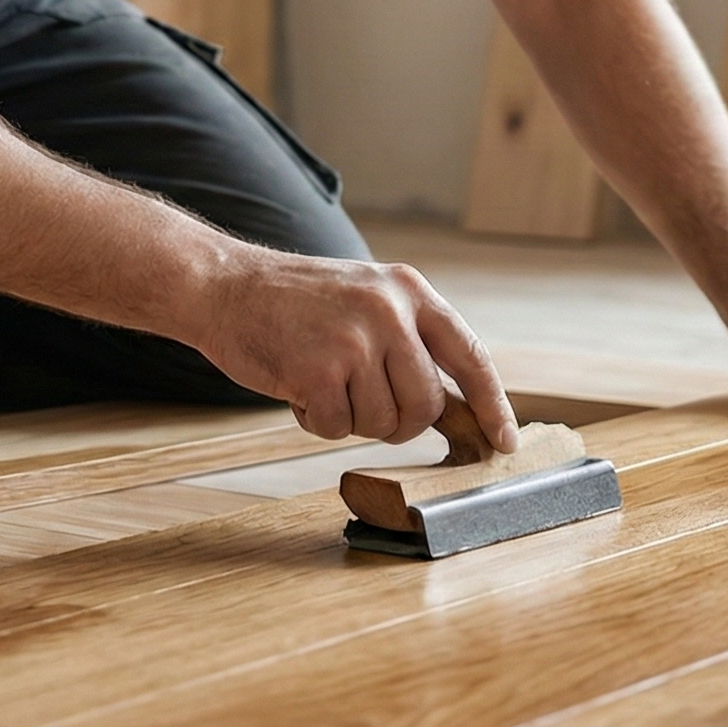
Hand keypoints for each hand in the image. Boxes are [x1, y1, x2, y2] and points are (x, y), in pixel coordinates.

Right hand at [182, 250, 517, 451]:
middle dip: (397, 421)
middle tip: (359, 402)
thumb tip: (458, 407)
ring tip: (319, 378)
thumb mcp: (366, 297)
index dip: (491, 404)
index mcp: (409, 290)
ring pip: (381, 423)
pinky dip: (314, 420)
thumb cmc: (294, 302)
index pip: (470, 355)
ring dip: (349, 418)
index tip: (504, 440)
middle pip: (425, 405)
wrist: (224, 286)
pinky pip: (335, 429)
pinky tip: (295, 384)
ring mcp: (355, 341)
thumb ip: (410, 340)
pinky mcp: (318, 371)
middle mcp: (389, 312)